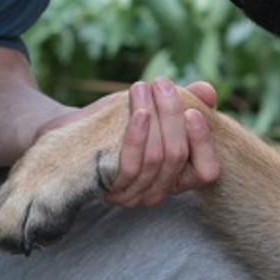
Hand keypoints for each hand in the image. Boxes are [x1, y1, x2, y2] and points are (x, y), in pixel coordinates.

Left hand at [98, 78, 220, 206]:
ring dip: (154, 116)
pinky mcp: (110, 190)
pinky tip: (138, 112)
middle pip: (177, 156)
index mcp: (177, 178)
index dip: (203, 143)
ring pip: (155, 158)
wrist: (71, 132)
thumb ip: (184, 101)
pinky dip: (138, 136)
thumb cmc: (118, 121)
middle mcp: (158, 192)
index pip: (206, 172)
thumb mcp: (154, 108)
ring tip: (143, 87)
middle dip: (172, 115)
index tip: (192, 111)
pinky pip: (131, 165)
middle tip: (162, 84)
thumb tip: (207, 91)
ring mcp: (133, 195)